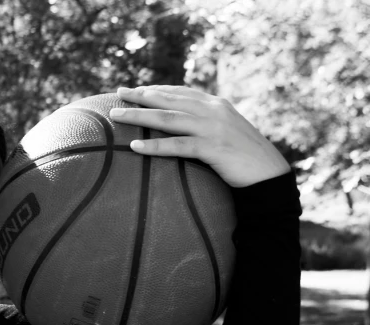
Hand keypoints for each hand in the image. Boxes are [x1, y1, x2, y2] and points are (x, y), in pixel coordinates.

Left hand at [110, 85, 290, 187]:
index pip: (180, 92)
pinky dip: (155, 145)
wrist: (269, 174)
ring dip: (139, 115)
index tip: (134, 89)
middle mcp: (214, 111)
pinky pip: (178, 145)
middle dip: (140, 96)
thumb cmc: (244, 157)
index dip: (156, 89)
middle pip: (169, 100)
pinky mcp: (213, 148)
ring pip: (168, 118)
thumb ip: (206, 124)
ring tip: (116, 116)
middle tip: (118, 93)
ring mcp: (213, 128)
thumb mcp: (225, 133)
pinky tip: (135, 146)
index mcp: (216, 105)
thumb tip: (182, 126)